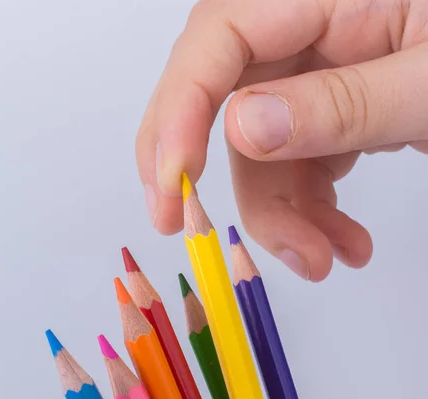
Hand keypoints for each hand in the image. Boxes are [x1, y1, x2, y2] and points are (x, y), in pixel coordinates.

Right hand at [136, 0, 427, 280]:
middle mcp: (309, 22)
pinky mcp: (333, 107)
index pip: (218, 41)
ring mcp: (320, 68)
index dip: (179, 114)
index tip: (170, 189)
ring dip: (284, 217)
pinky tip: (344, 241)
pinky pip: (297, 163)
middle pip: (225, 103)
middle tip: (204, 236)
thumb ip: (342, 102)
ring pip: (261, 151)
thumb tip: (243, 128)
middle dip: (224, 183)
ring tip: (328, 260)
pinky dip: (313, 211)